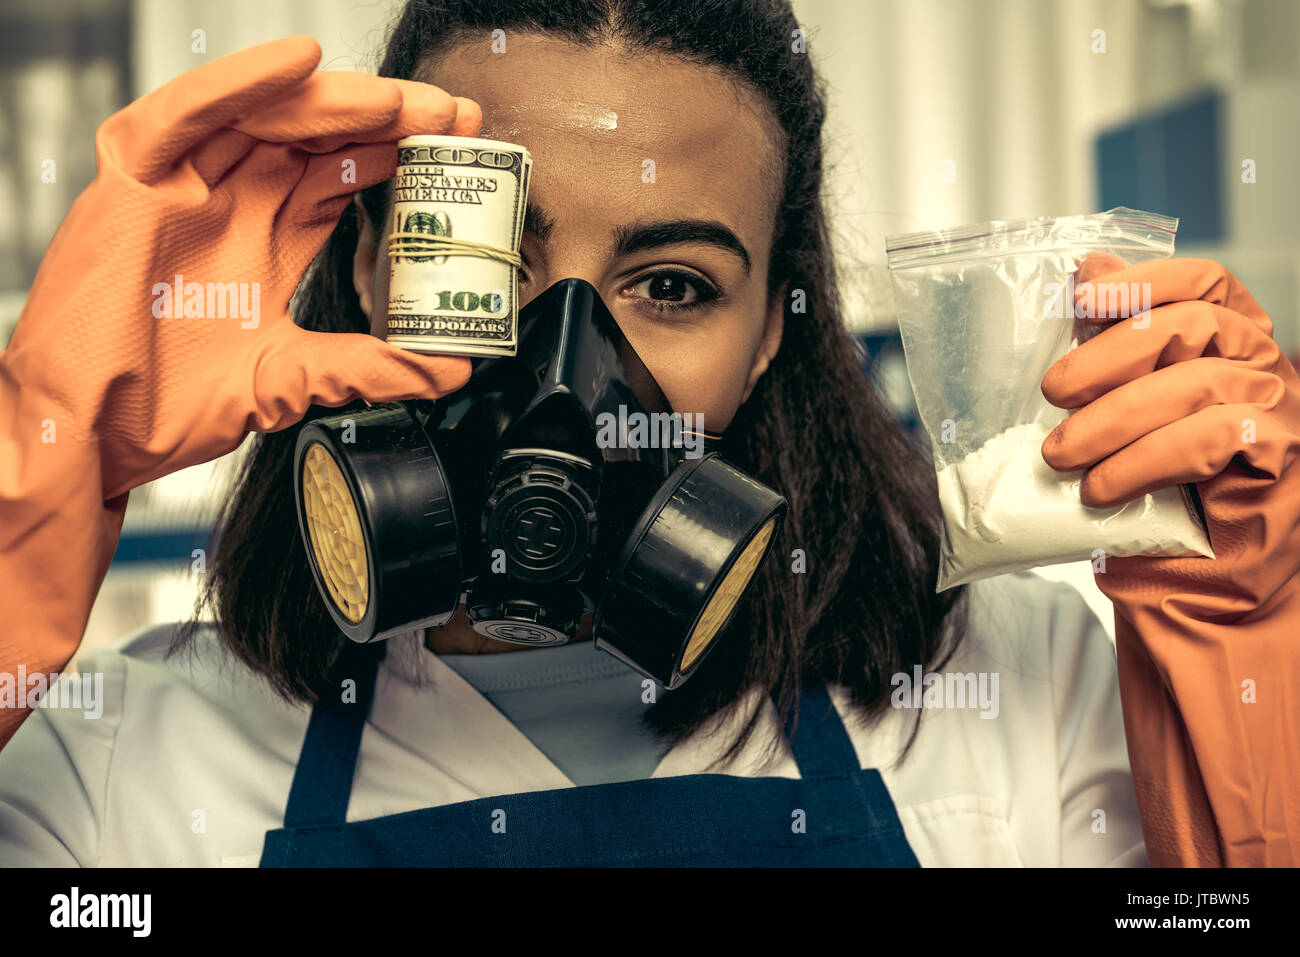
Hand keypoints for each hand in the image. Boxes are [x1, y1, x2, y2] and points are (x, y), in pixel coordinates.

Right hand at [3, 34, 477, 500]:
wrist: (93, 434)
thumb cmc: (170, 406)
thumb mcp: (290, 381)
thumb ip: (368, 370)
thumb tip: (451, 371)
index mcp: (268, 242)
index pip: (344, 178)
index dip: (401, 156)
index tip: (462, 148)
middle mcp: (231, 204)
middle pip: (318, 139)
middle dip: (388, 120)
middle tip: (454, 117)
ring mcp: (184, 186)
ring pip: (267, 118)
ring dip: (336, 101)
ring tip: (400, 102)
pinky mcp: (133, 178)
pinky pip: (189, 113)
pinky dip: (243, 84)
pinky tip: (302, 66)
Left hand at [1039, 251, 1299, 865]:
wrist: (1189, 577)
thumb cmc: (1148, 486)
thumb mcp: (1116, 406)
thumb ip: (1109, 341)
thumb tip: (1087, 266)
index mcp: (1224, 335)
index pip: (1201, 280)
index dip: (1145, 278)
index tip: (1083, 294)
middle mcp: (1259, 361)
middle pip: (1191, 326)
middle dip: (1109, 356)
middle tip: (1051, 393)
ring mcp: (1275, 407)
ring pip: (1198, 384)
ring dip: (1115, 419)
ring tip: (1061, 456)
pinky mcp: (1277, 457)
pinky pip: (1214, 438)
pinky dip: (1146, 461)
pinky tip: (1102, 489)